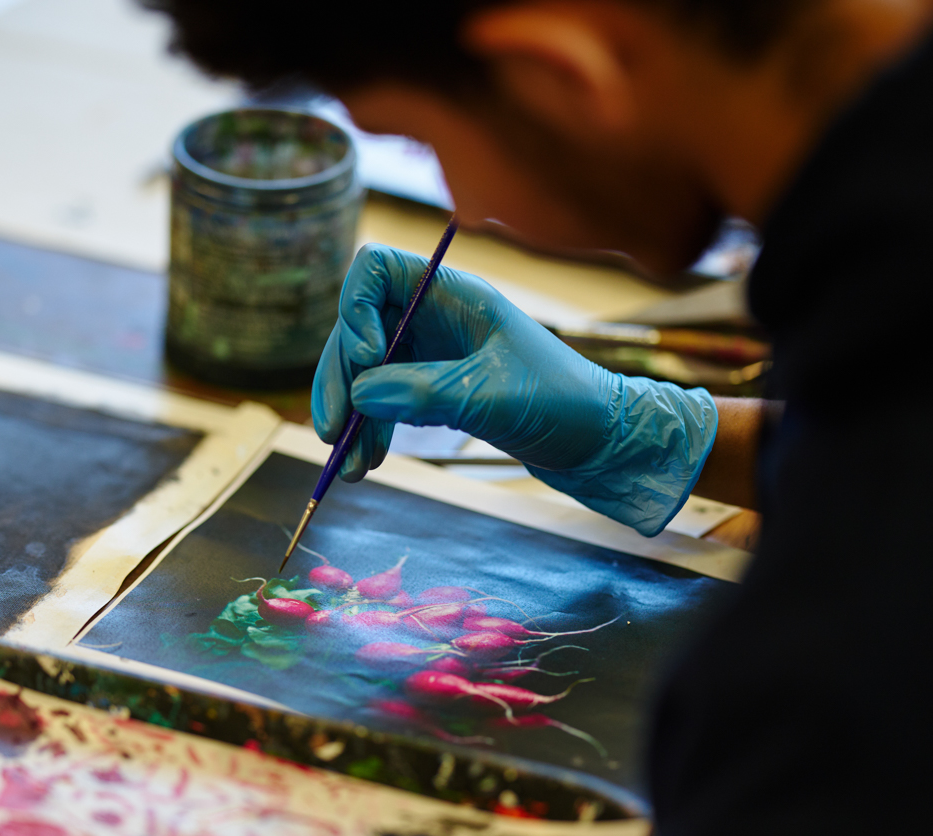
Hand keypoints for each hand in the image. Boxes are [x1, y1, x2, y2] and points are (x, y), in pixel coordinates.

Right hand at [311, 244, 718, 536]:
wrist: (602, 441)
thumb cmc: (559, 403)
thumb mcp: (486, 396)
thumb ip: (419, 391)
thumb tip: (358, 395)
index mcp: (453, 294)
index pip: (375, 270)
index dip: (355, 309)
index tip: (365, 360)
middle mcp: (435, 316)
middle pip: (357, 328)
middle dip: (339, 379)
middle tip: (331, 431)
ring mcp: (433, 353)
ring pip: (366, 371)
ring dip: (351, 415)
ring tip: (350, 467)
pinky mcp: (436, 390)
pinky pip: (385, 401)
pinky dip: (372, 430)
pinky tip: (367, 464)